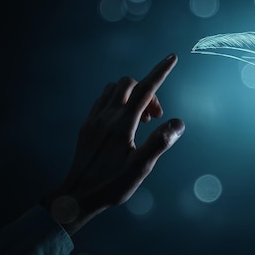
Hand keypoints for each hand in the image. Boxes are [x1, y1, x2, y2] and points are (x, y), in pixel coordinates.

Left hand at [40, 53, 184, 234]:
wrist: (76, 196)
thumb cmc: (111, 185)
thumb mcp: (140, 168)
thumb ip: (159, 143)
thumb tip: (178, 122)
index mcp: (122, 124)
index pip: (146, 90)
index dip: (161, 72)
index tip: (172, 57)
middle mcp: (106, 116)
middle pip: (129, 84)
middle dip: (147, 91)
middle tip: (155, 117)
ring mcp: (94, 120)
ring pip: (113, 89)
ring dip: (131, 95)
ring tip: (141, 120)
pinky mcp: (86, 127)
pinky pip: (102, 100)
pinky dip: (117, 101)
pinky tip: (123, 121)